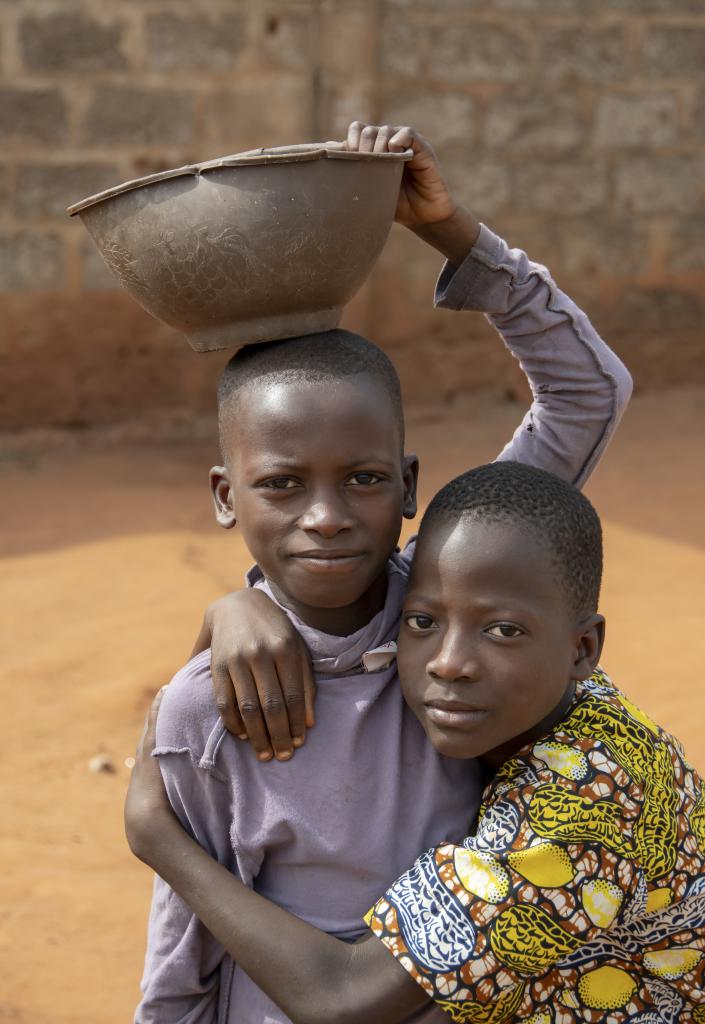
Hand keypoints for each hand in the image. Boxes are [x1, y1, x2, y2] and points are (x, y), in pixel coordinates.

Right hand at [124, 687, 175, 863]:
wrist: (151, 828)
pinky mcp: (149, 750)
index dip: (160, 739)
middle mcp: (143, 767)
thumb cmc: (167, 829)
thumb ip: (186, 810)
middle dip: (157, 719)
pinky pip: (155, 723)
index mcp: (147, 782)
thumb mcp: (175, 816)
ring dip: (158, 709)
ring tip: (166, 690)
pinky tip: (165, 690)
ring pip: (152, 727)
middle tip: (165, 697)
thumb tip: (208, 817)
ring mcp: (144, 758)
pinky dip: (158, 707)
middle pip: (150, 737)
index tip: (167, 725)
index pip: (155, 756)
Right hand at [205, 590, 315, 761]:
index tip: (299, 744)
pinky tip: (242, 735)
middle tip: (283, 756)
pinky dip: (233, 723)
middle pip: (271, 706)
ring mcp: (236, 660)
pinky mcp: (217, 665)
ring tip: (264, 753)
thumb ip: (305, 682)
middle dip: (278, 736)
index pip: (293, 697)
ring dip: (256, 736)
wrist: (237, 603)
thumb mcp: (297, 647)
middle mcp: (260, 654)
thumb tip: (309, 722)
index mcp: (285, 649)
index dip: (296, 724)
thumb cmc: (275, 630)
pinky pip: (224, 702)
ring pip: (247, 708)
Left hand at [344, 122, 480, 264]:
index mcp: (375, 149)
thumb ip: (353, 175)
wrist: (423, 217)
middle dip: (362, 148)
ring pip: (385, 130)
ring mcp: (405, 144)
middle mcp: (389, 142)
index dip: (351, 142)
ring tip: (381, 165)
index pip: (357, 131)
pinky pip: (408, 133)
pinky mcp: (422, 148)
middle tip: (365, 168)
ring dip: (378, 147)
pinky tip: (394, 152)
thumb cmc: (396, 205)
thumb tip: (325, 157)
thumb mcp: (370, 191)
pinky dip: (398, 139)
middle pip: (368, 131)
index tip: (349, 161)